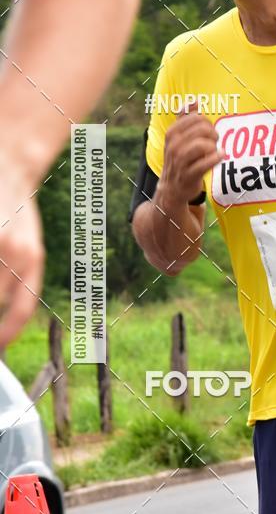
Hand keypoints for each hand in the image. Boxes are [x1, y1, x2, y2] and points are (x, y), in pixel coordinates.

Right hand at [0, 185, 43, 347]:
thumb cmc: (15, 212)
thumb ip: (17, 276)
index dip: (8, 333)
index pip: (22, 308)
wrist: (9, 166)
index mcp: (34, 259)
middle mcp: (15, 251)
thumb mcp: (26, 245)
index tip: (0, 347)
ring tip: (0, 266)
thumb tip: (2, 310)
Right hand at [157, 102, 223, 209]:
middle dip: (212, 133)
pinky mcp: (189, 175)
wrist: (171, 188)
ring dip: (213, 146)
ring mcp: (180, 161)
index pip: (195, 118)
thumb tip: (194, 101)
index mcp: (172, 133)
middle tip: (214, 141)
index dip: (207, 122)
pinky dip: (216, 158)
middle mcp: (174, 145)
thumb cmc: (179, 159)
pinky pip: (206, 163)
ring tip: (215, 150)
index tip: (209, 131)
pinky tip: (220, 156)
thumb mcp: (177, 137)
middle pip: (201, 129)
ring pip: (202, 145)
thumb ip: (185, 118)